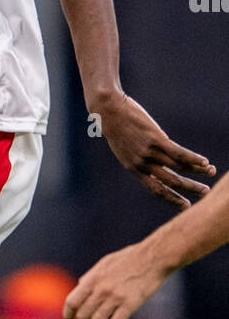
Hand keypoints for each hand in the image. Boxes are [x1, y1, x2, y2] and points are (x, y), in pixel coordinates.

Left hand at [63, 241, 169, 318]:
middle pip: (83, 315)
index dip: (68, 314)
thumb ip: (91, 276)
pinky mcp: (130, 304)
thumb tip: (79, 286)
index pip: (72, 301)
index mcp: (92, 279)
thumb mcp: (104, 263)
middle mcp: (101, 289)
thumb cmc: (129, 258)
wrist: (154, 257)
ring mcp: (115, 297)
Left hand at [96, 92, 214, 207]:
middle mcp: (143, 164)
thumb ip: (139, 157)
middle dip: (190, 188)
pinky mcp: (155, 139)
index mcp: (134, 169)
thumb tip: (157, 160)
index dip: (172, 199)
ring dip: (197, 171)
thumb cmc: (116, 128)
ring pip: (178, 167)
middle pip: (171, 181)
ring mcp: (149, 152)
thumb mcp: (124, 148)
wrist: (108, 112)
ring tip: (211, 172)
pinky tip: (204, 161)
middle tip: (205, 193)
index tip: (186, 206)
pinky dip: (193, 158)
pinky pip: (178, 152)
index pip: (157, 189)